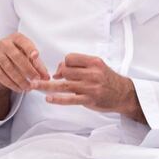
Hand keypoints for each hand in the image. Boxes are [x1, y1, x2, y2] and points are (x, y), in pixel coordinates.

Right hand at [0, 32, 49, 92]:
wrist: (1, 61)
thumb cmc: (19, 56)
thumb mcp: (30, 57)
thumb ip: (38, 65)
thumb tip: (46, 77)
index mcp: (16, 38)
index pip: (23, 42)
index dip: (30, 49)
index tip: (36, 56)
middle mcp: (4, 43)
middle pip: (16, 56)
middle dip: (27, 69)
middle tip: (36, 79)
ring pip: (8, 67)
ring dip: (20, 79)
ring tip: (29, 87)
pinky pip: (1, 75)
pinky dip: (11, 83)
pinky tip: (19, 88)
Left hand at [31, 53, 145, 123]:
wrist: (124, 94)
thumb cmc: (109, 79)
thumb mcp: (97, 66)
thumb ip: (79, 66)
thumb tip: (59, 70)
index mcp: (94, 62)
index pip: (70, 58)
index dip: (63, 63)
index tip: (62, 70)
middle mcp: (92, 74)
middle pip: (66, 71)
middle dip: (58, 74)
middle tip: (57, 79)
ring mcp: (90, 88)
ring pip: (64, 85)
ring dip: (47, 85)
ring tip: (34, 85)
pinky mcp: (89, 100)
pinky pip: (70, 99)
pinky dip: (57, 99)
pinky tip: (49, 98)